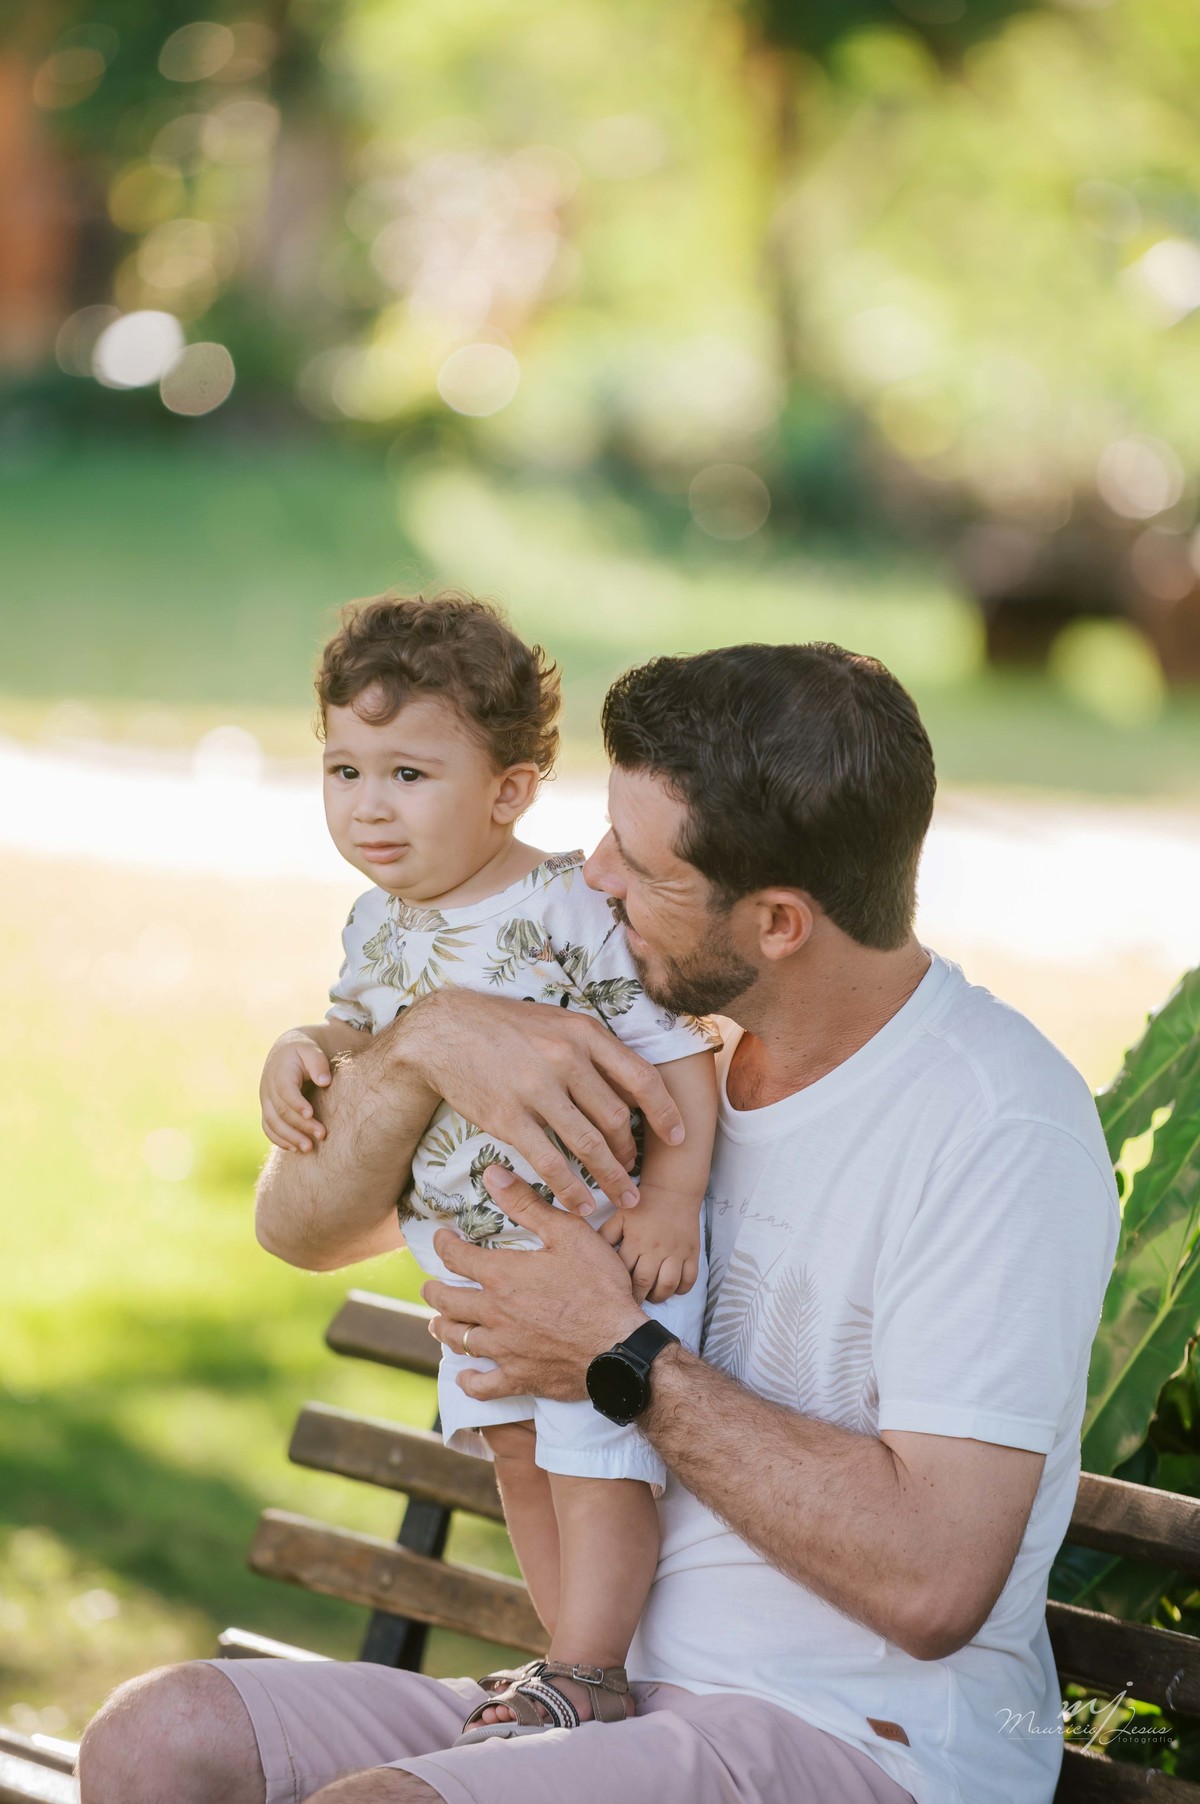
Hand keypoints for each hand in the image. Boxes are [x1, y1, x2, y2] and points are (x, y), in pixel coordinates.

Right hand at [260, 1031, 331, 1152]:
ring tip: (309, 1148)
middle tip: (322, 1135)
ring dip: (289, 1138)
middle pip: (281, 1110)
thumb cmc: (305, 1052)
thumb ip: (318, 1063)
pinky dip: (279, 1140)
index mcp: (280, 1071)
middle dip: (300, 1125)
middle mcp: (269, 1088)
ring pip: (273, 1123)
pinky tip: (295, 1149)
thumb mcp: (312, 1050)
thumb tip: (324, 1081)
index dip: (296, 1103)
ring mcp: (266, 1101)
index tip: (311, 1114)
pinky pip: (269, 1128)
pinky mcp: (268, 1110)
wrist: (287, 1053)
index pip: (285, 1090)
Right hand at [393, 990, 685, 1214]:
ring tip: (624, 1198)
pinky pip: (551, 1161)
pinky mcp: (508, 1117)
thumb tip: (632, 1085)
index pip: (642, 1078)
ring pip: (590, 1145)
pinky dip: (571, 1188)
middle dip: (632, 1152)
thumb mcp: (557, 1022)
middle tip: (635, 1171)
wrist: (443, 1032)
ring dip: (612, 1177)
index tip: (678, 1137)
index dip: (666, 1113)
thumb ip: (593, 1050)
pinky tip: (581, 1203)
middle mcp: (566, 1058)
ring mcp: (536, 1089)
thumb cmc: (506, 1027)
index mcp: (584, 1032)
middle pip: (618, 1117)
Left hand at [422, 1166, 647, 1400]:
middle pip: (448, 1302)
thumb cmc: (598, 1286)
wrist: (618, 1346)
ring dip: (443, 1330)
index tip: (441, 1239)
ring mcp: (504, 1349)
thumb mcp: (567, 1233)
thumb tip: (493, 1174)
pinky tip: (465, 1377)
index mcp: (502, 1276)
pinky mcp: (519, 1378)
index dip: (444, 1245)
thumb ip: (527, 1204)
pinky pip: (483, 1385)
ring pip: (459, 1340)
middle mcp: (493, 1314)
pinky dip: (470, 1381)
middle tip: (429, 1286)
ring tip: (436, 1323)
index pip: (457, 1258)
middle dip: (434, 1291)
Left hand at [599, 1192, 700, 1303]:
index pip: (623, 1272)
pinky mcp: (692, 1252)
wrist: (672, 1189)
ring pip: (668, 1284)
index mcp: (634, 1240)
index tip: (614, 1296)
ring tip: (652, 1296)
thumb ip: (604, 1237)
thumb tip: (587, 1254)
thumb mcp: (618, 1218)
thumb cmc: (641, 1205)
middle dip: (637, 1298)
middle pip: (645, 1283)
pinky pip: (690, 1279)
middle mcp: (655, 1248)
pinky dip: (681, 1289)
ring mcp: (676, 1251)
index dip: (617, 1287)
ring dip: (659, 1296)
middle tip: (632, 1304)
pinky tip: (672, 1288)